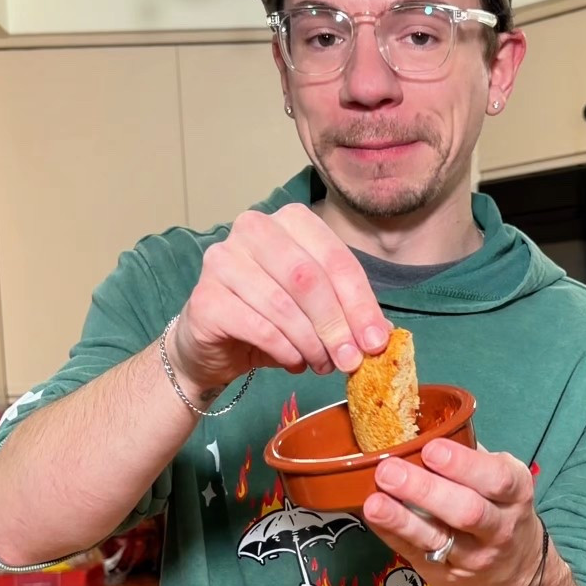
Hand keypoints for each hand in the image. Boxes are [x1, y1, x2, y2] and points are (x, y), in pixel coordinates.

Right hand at [170, 203, 390, 397]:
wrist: (214, 345)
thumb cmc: (270, 318)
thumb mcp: (317, 310)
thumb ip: (347, 312)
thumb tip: (380, 334)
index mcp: (289, 221)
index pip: (335, 259)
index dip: (360, 303)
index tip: (376, 342)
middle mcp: (252, 229)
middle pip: (309, 278)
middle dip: (336, 325)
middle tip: (350, 360)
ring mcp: (223, 260)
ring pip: (283, 305)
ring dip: (311, 343)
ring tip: (321, 364)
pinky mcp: (205, 297)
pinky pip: (257, 326)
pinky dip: (284, 350)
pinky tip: (293, 361)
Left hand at [364, 438, 542, 585]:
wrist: (516, 572)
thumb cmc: (500, 511)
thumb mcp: (502, 481)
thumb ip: (470, 457)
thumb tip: (423, 425)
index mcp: (515, 494)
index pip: (497, 480)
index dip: (464, 465)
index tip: (431, 449)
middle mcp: (499, 528)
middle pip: (466, 511)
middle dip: (426, 490)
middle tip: (390, 471)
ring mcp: (473, 557)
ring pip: (439, 538)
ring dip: (403, 520)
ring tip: (376, 502)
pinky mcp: (447, 576)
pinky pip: (415, 554)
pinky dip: (393, 533)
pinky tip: (374, 517)